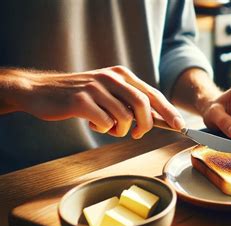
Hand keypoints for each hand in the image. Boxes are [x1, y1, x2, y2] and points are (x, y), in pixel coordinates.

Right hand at [2, 66, 184, 138]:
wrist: (40, 91)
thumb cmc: (80, 96)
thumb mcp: (108, 92)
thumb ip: (130, 102)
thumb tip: (159, 119)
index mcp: (122, 74)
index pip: (153, 93)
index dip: (168, 111)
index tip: (180, 125)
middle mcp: (112, 77)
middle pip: (143, 104)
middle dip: (146, 125)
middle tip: (137, 135)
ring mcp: (96, 87)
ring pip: (124, 117)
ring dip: (120, 129)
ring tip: (107, 126)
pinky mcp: (81, 100)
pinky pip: (105, 122)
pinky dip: (103, 129)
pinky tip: (93, 123)